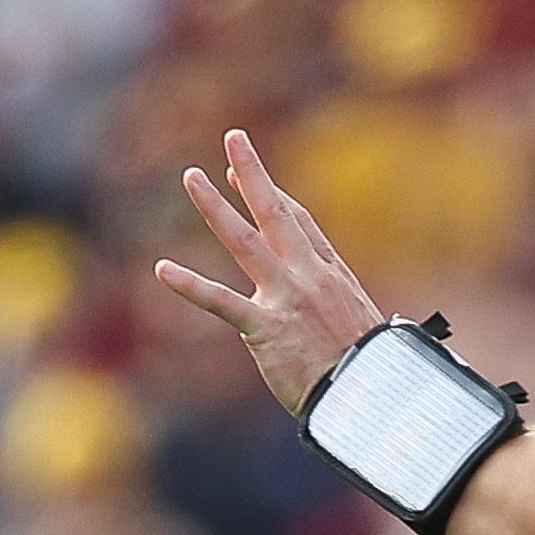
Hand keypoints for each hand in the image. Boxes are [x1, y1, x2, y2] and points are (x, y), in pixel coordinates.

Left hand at [154, 128, 384, 414]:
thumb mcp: (365, 326)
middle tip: (233, 138)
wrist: (371, 396)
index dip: (271, 193)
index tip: (242, 174)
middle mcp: (309, 276)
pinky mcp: (265, 327)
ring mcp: (287, 297)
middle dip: (253, 172)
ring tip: (192, 177)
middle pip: (276, 212)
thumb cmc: (372, 371)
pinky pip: (221, 301)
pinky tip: (162, 269)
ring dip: (215, 207)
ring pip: (245, 241)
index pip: (298, 223)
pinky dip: (190, 285)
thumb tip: (335, 307)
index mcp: (333, 275)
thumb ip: (342, 308)